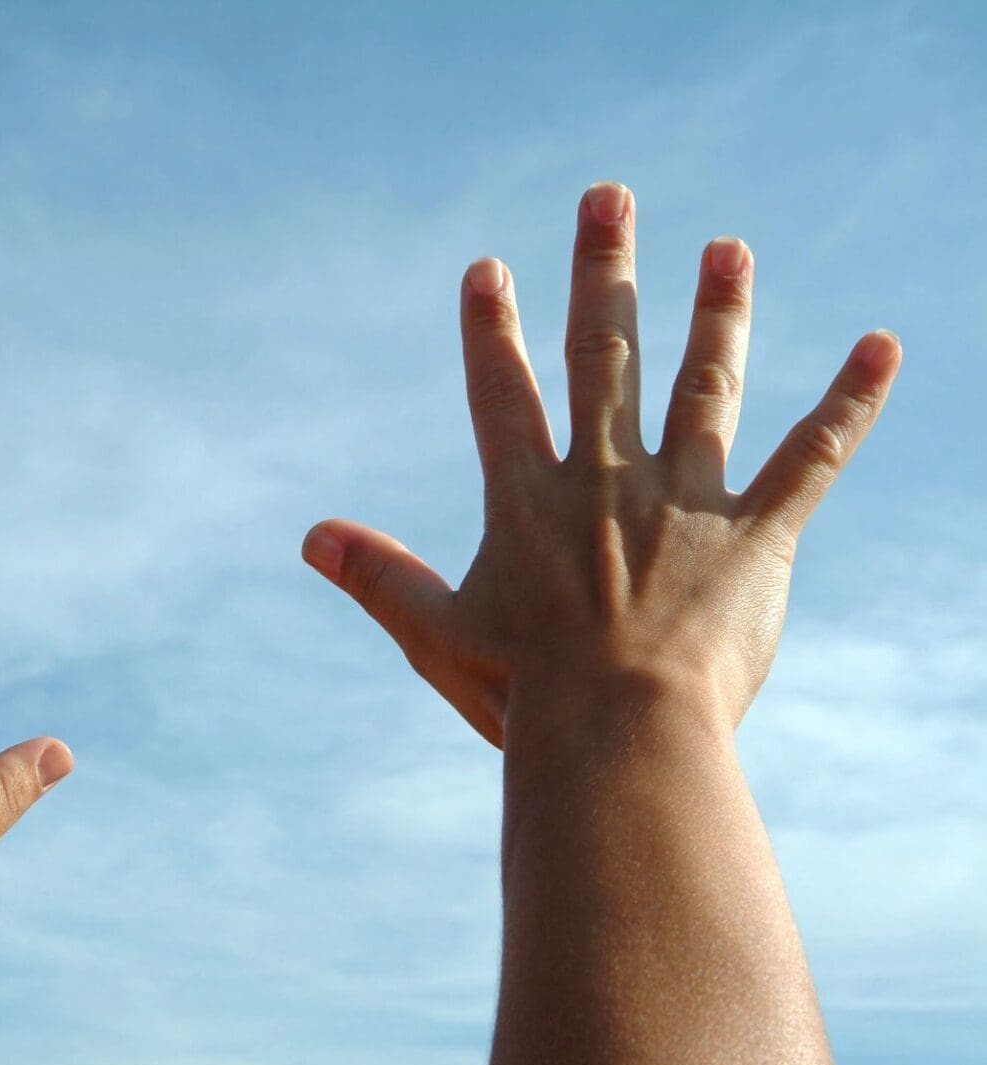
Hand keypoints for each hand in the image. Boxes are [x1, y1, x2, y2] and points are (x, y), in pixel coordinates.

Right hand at [302, 180, 900, 748]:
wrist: (622, 738)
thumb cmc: (522, 697)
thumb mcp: (435, 634)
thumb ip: (377, 576)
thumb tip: (310, 536)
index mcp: (529, 500)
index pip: (502, 393)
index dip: (489, 329)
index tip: (489, 269)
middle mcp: (607, 479)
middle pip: (603, 354)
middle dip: (603, 271)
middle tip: (609, 197)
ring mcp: (685, 500)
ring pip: (704, 385)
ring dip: (717, 311)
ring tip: (727, 248)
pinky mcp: (755, 536)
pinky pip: (811, 457)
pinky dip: (849, 401)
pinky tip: (882, 346)